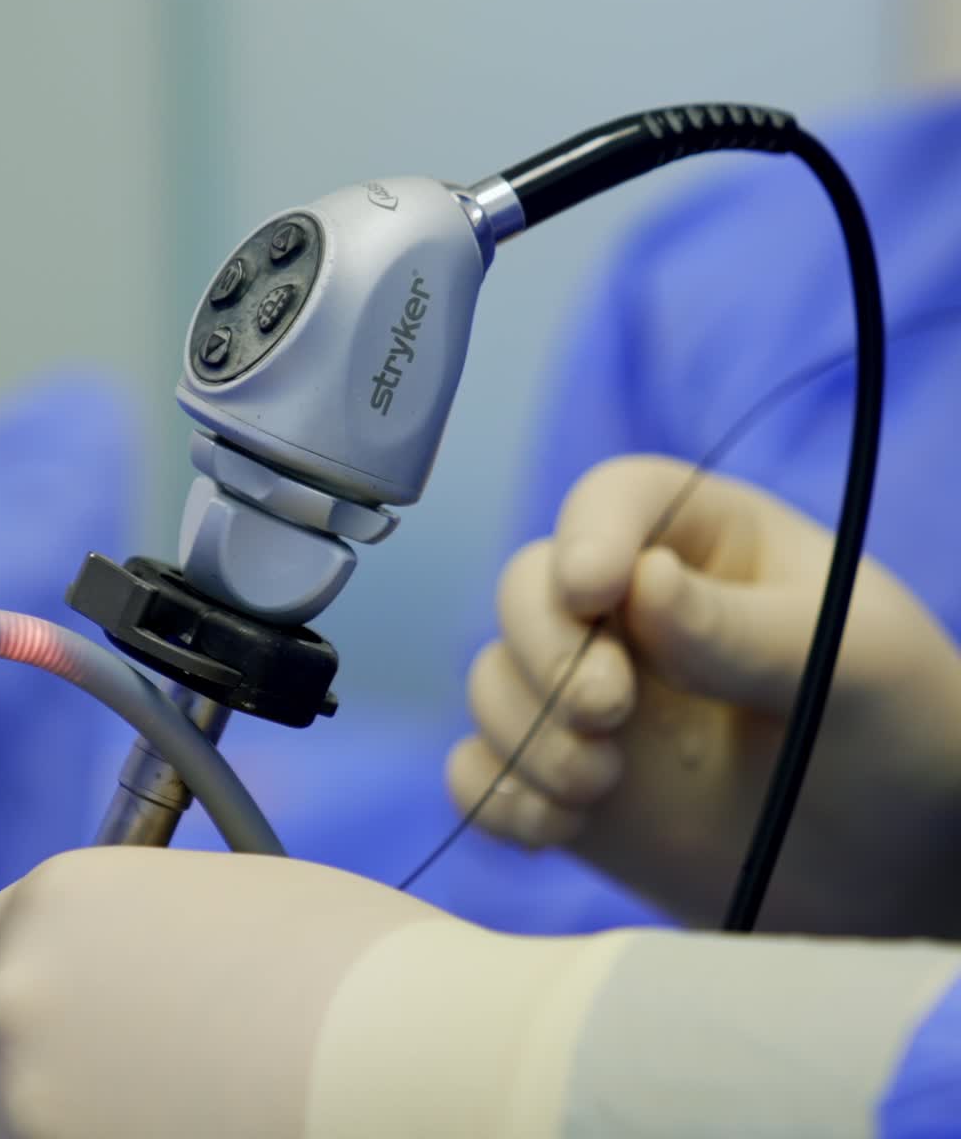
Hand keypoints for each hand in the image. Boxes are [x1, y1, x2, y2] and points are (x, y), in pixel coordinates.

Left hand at [0, 847, 442, 1137]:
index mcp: (51, 905)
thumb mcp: (210, 912)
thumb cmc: (343, 962)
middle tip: (106, 1103)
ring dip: (58, 1128)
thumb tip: (105, 1005)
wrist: (410, 1051)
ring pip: (2, 1136)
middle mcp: (14, 999)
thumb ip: (123, 950)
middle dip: (19, 1096)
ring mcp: (25, 1105)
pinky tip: (187, 1130)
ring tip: (170, 1118)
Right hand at [449, 454, 960, 935]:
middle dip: (546, 651)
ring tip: (601, 788)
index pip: (613, 501)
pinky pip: (481, 770)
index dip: (586, 536)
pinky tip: (558, 826)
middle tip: (608, 712)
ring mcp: (589, 696)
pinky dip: (498, 795)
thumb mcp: (852, 666)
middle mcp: (628, 612)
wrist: (890, 873)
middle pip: (526, 588)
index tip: (593, 594)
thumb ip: (742, 629)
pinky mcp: (563, 775)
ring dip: (527, 733)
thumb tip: (640, 582)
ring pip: (494, 678)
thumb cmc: (894, 736)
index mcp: (703, 545)